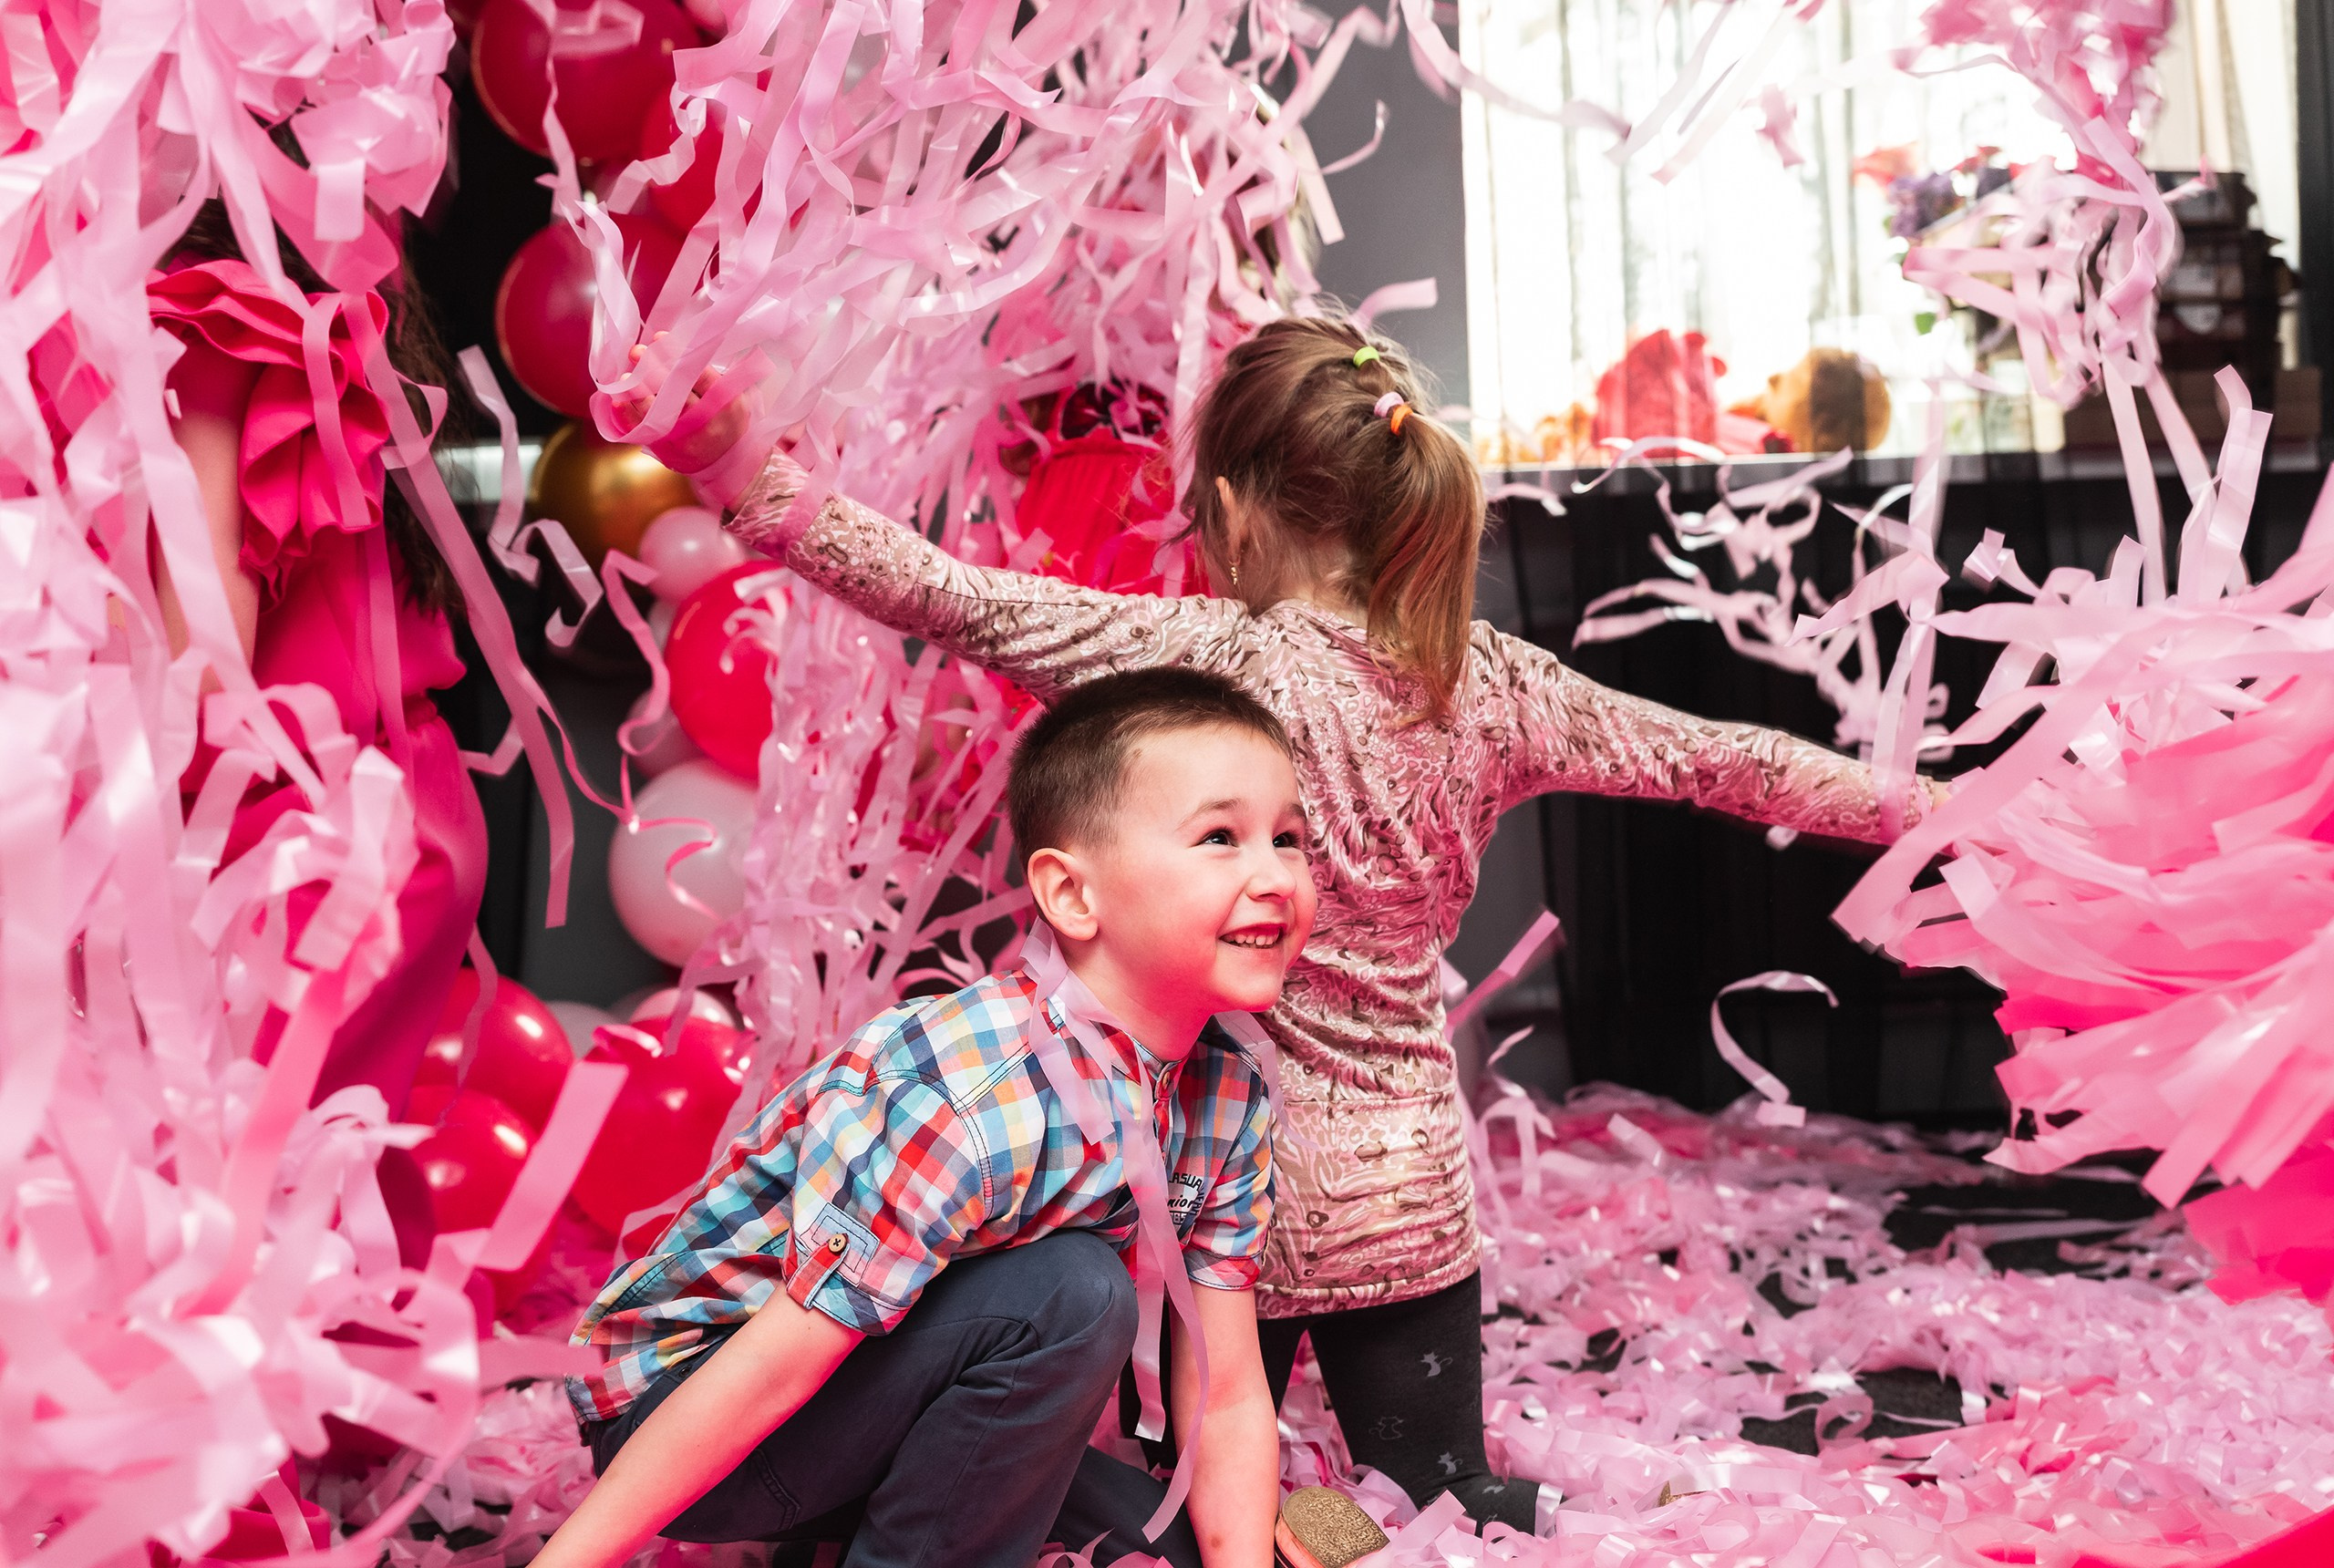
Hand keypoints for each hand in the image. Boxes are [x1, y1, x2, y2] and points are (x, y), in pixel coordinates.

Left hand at [615, 338, 770, 506]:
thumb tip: (682, 343)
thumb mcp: (735, 395)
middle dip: (653, 368)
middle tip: (636, 351)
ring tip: (626, 377)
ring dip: (638, 391)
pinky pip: (644, 431)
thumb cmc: (727, 420)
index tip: (660, 338)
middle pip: (675, 390)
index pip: (699, 373)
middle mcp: (706, 421)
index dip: (676, 353)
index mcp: (726, 402)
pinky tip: (618, 401)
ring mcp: (686, 437)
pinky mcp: (668, 449)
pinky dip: (629, 415)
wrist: (729, 462)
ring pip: (658, 411)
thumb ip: (714, 372)